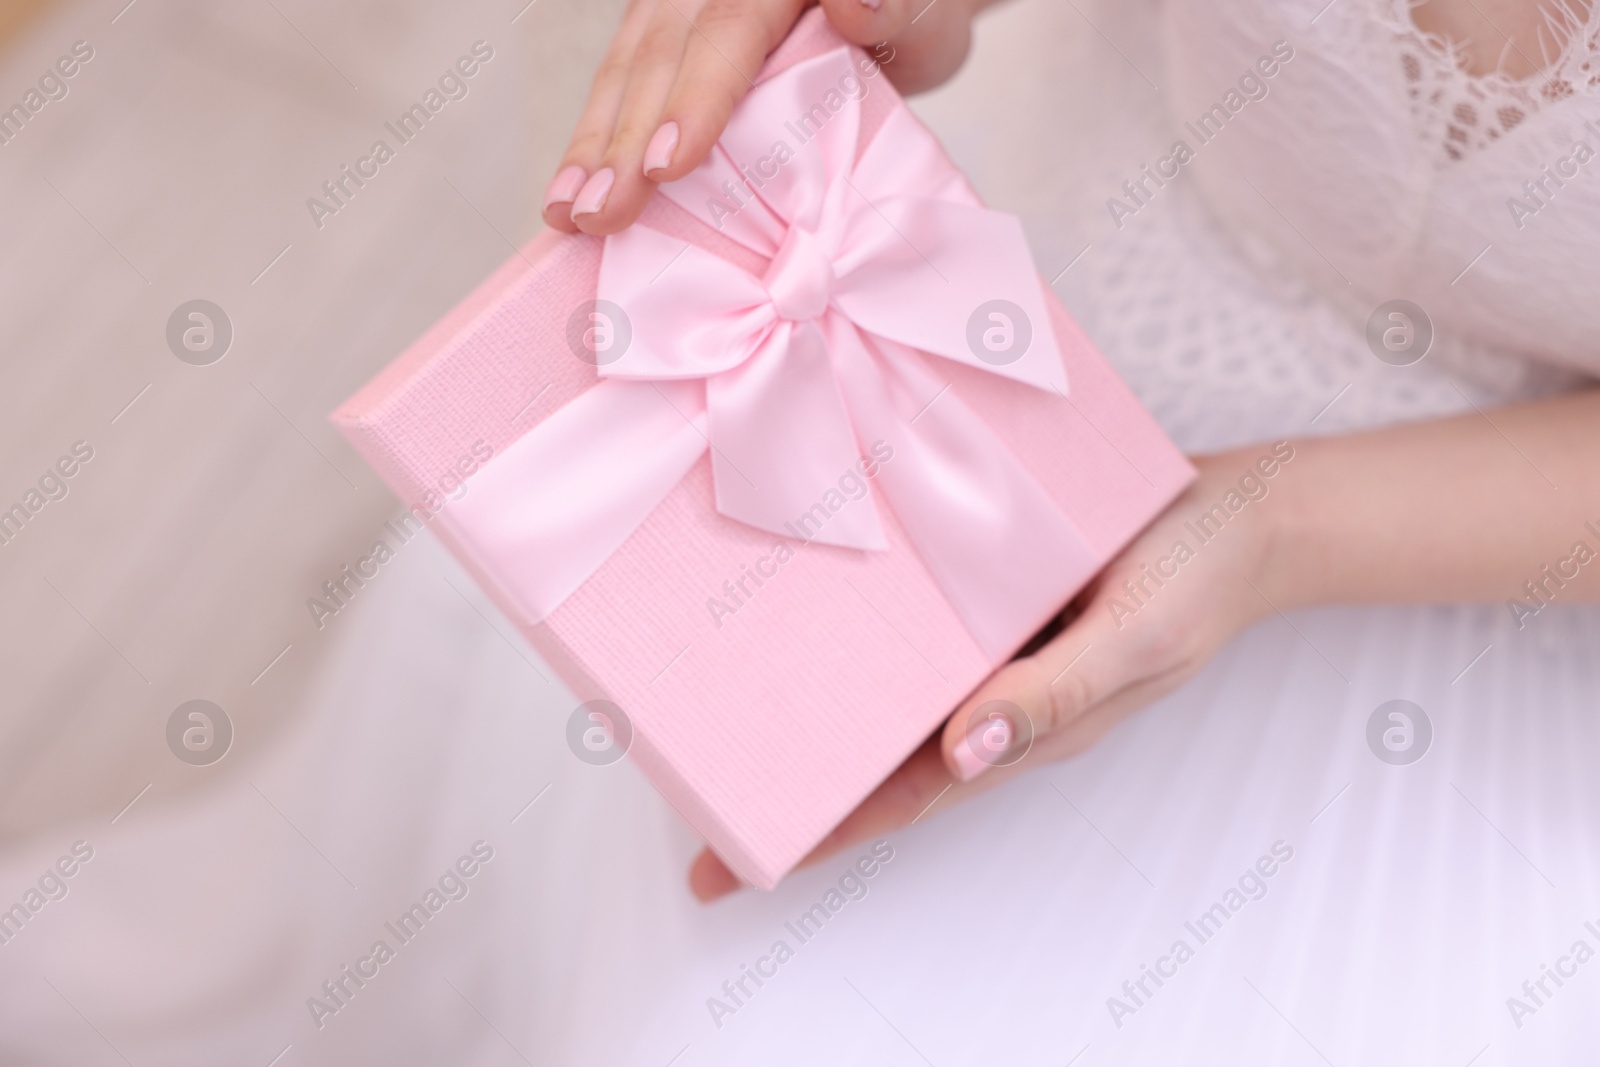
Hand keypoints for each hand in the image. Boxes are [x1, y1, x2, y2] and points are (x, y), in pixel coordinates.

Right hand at [542, 0, 984, 235]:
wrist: (902, 7)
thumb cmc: (918, 17)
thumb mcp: (929, 11)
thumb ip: (897, 2)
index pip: (729, 28)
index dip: (696, 98)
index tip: (670, 166)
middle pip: (662, 52)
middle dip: (624, 141)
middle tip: (599, 215)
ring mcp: (682, 0)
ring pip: (627, 65)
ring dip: (594, 145)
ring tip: (567, 212)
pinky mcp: (664, 30)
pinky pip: (621, 81)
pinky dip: (596, 141)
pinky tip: (570, 193)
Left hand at [690, 444, 1293, 900]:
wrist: (1248, 512)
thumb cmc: (1200, 577)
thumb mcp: (1132, 640)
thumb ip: (1052, 696)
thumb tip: (958, 755)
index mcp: (1021, 728)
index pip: (901, 798)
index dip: (820, 836)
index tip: (732, 865)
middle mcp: (992, 697)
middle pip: (879, 759)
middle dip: (796, 784)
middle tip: (696, 796)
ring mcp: (990, 648)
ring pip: (889, 697)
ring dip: (821, 716)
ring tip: (729, 719)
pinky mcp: (991, 597)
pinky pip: (917, 631)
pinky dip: (865, 641)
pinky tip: (816, 623)